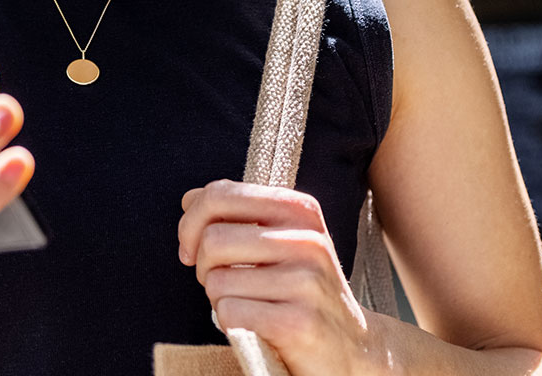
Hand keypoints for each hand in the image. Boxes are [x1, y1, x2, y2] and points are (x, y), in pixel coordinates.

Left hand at [178, 180, 390, 375]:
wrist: (352, 346)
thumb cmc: (302, 290)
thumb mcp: (281, 241)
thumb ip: (237, 215)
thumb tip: (189, 198)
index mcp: (300, 210)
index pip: (220, 195)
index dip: (191, 223)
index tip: (192, 248)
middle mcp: (308, 240)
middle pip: (213, 240)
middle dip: (202, 267)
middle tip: (220, 283)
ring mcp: (306, 281)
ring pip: (217, 280)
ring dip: (218, 299)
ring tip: (245, 305)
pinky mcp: (299, 322)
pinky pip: (230, 312)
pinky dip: (229, 323)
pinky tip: (254, 326)